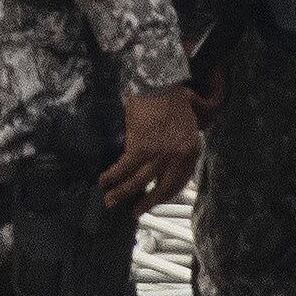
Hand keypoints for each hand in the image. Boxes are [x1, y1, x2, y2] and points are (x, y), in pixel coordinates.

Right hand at [101, 86, 202, 210]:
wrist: (160, 84)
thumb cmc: (172, 101)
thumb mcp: (187, 128)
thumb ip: (181, 148)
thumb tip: (167, 165)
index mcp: (191, 152)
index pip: (179, 183)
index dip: (165, 195)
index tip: (154, 200)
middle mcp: (177, 157)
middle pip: (161, 189)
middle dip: (146, 203)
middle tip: (135, 212)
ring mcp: (159, 154)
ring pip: (139, 181)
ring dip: (122, 193)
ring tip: (111, 201)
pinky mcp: (140, 147)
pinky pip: (124, 168)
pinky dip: (112, 176)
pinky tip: (104, 180)